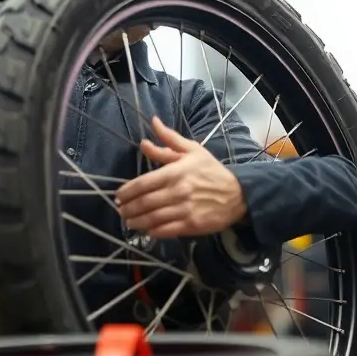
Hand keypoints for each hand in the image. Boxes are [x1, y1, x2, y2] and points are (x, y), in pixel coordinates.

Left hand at [116, 117, 246, 238]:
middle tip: (121, 211)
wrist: (238, 194)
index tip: (118, 196)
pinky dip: (153, 232)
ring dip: (137, 221)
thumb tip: (153, 123)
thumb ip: (169, 140)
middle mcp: (177, 191)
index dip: (127, 191)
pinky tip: (146, 230)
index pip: (143, 183)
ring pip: (152, 218)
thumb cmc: (211, 171)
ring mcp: (184, 210)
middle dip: (128, 208)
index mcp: (175, 172)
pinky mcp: (191, 225)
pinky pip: (166, 230)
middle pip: (145, 202)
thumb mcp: (192, 150)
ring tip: (129, 222)